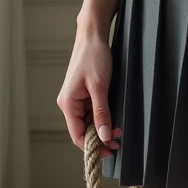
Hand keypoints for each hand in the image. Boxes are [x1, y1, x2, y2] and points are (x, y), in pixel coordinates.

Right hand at [56, 33, 121, 158]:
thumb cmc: (94, 57)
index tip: (110, 151)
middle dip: (100, 137)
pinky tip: (113, 118)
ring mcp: (76, 98)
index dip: (93, 147)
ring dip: (102, 128)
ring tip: (119, 131)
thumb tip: (103, 137)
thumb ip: (101, 113)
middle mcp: (69, 103)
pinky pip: (92, 111)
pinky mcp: (83, 93)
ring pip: (88, 121)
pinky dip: (102, 117)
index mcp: (67, 103)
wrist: (93, 36)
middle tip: (118, 142)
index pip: (77, 135)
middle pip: (83, 130)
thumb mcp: (100, 87)